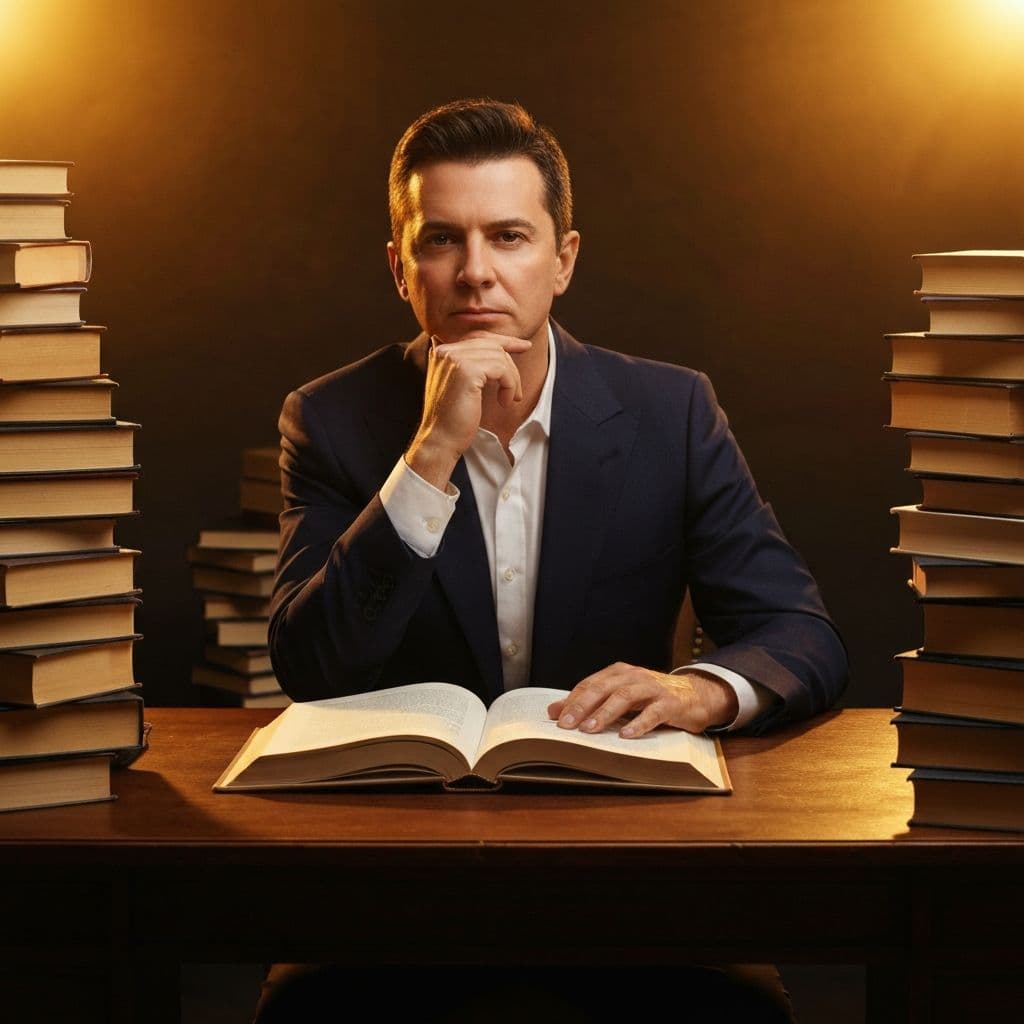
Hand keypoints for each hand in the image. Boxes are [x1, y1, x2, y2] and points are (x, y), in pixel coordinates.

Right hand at [406, 331, 531, 489]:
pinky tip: (505, 401)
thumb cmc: (452, 418)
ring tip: (509, 399)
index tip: (525, 346)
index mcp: (441, 351)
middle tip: (517, 390)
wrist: (441, 440)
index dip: (504, 341)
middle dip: (510, 365)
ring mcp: (454, 358)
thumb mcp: (461, 385)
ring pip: (499, 356)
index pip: (478, 337)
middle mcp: (445, 350)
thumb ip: (470, 364)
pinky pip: (501, 368)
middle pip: (491, 344)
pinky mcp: (467, 370)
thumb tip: (494, 346)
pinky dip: (509, 384)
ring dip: (511, 379)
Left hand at [547, 663, 739, 737]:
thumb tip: (554, 711)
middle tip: (566, 724)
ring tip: (589, 729)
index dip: (572, 700)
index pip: (590, 685)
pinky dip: (638, 724)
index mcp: (618, 673)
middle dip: (582, 706)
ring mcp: (652, 688)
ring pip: (624, 697)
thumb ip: (591, 702)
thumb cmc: (653, 697)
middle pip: (603, 688)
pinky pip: (653, 713)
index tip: (555, 718)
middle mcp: (633, 676)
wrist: (696, 694)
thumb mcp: (621, 697)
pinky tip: (626, 735)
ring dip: (605, 713)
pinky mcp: (670, 703)